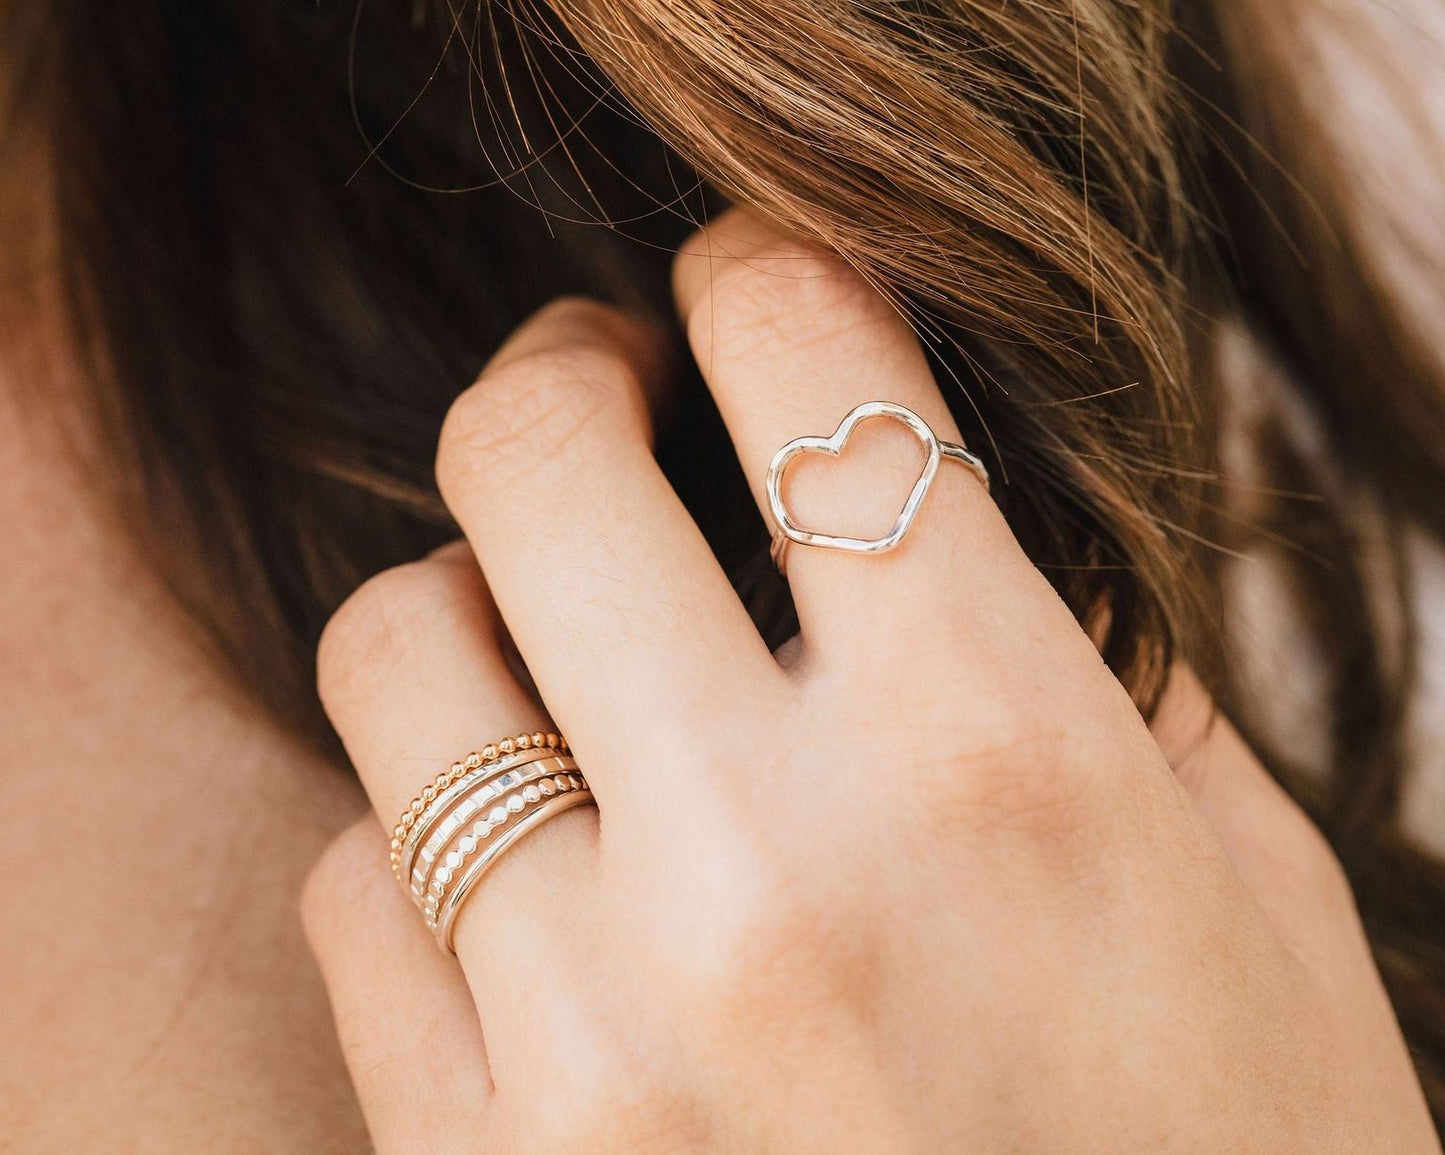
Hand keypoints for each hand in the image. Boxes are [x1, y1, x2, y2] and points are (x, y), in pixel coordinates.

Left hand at [302, 207, 1436, 1151]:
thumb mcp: (1235, 890)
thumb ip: (1078, 659)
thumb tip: (935, 494)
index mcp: (1003, 761)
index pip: (814, 353)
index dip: (766, 273)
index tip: (747, 296)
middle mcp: (770, 875)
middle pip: (532, 453)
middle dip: (567, 384)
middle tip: (606, 404)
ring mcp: (589, 1039)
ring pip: (398, 652)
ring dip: (472, 607)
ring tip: (557, 651)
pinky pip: (356, 886)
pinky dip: (433, 842)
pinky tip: (538, 886)